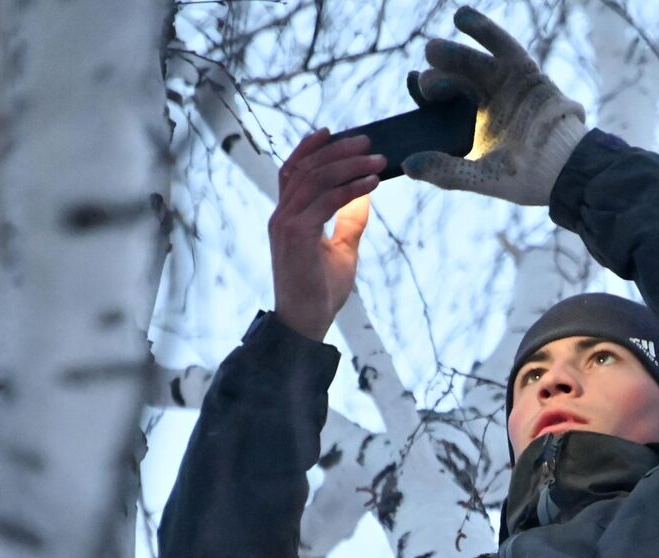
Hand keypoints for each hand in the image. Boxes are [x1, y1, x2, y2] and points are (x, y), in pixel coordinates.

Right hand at [269, 129, 381, 341]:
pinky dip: (350, 188)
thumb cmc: (321, 290)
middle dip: (337, 150)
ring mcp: (285, 224)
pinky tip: (371, 183)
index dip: (310, 148)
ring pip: (315, 179)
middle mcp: (281, 215)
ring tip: (377, 160)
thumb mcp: (342, 249)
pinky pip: (325, 201)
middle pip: (306, 167)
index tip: (333, 132)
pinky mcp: (295, 235)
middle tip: (368, 142)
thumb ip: (350, 221)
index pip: (292, 171)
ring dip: (348, 165)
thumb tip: (365, 194)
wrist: (306, 323)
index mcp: (286, 216)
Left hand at [404, 6, 586, 205]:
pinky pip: (502, 45)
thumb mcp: (481, 175)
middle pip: (454, 78)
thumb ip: (446, 171)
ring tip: (433, 50)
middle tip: (426, 82)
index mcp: (473, 124)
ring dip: (451, 53)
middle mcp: (487, 100)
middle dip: (437, 77)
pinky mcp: (524, 70)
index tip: (413, 83)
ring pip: (472, 61)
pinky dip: (483, 29)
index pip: (443, 102)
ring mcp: (505, 83)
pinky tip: (462, 17)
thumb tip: (408, 164)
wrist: (565, 169)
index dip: (427, 91)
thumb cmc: (527, 177)